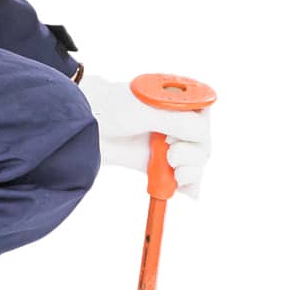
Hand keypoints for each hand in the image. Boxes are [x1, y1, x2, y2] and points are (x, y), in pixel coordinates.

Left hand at [78, 73, 212, 198]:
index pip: (204, 113)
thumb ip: (181, 122)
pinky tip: (185, 191)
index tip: (175, 133)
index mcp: (176, 98)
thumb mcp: (150, 110)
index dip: (198, 127)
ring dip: (191, 171)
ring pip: (196, 160)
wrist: (85, 125)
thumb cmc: (112, 108)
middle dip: (193, 154)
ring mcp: (167, 142)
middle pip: (203, 141)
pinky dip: (188, 186)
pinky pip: (182, 177)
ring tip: (173, 172)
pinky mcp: (157, 162)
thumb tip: (203, 140)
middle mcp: (175, 119)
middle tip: (171, 156)